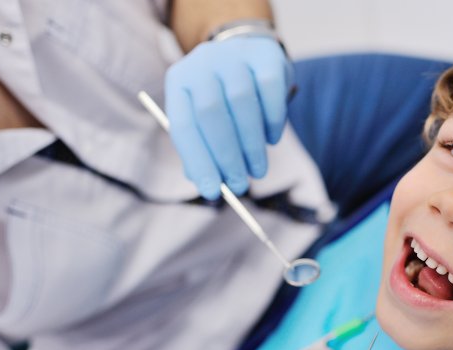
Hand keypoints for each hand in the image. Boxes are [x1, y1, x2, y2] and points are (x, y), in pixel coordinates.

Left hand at [165, 36, 290, 199]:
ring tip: (258, 171)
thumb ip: (203, 149)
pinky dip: (272, 123)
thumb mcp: (206, 119)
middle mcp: (202, 62)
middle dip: (226, 156)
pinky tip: (272, 140)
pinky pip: (270, 92)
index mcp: (179, 81)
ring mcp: (234, 55)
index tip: (211, 192)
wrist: (249, 54)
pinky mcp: (266, 55)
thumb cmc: (224, 99)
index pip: (183, 125)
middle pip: (211, 113)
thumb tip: (208, 184)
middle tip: (239, 186)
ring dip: (251, 146)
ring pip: (241, 103)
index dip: (197, 161)